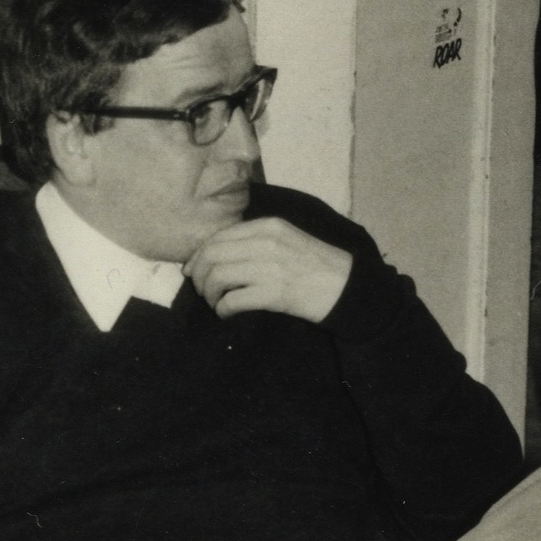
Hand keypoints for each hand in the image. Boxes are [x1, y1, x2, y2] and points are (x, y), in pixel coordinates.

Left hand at [184, 217, 353, 321]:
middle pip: (212, 255)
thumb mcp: (287, 239)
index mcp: (268, 226)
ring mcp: (270, 268)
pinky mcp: (274, 293)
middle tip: (203, 291)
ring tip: (215, 302)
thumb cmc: (316, 264)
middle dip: (200, 276)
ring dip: (209, 294)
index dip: (199, 255)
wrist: (346, 286)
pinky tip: (227, 313)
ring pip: (218, 277)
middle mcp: (266, 243)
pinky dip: (222, 309)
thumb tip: (215, 253)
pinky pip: (232, 301)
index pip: (219, 236)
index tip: (194, 270)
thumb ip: (255, 240)